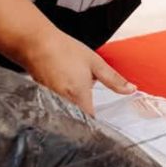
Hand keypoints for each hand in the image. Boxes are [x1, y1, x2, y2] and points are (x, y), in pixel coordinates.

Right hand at [18, 32, 134, 115]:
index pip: (91, 121)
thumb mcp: (94, 62)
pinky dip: (61, 99)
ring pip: (66, 113)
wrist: (35, 42)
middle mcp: (63, 102)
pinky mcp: (43, 96)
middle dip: (85, 114)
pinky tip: (62, 85)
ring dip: (73, 107)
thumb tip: (130, 90)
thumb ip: (113, 79)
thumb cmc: (63, 49)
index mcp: (79, 95)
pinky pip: (55, 105)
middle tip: (90, 102)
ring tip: (74, 89)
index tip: (104, 121)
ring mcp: (51, 101)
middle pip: (78, 118)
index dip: (98, 124)